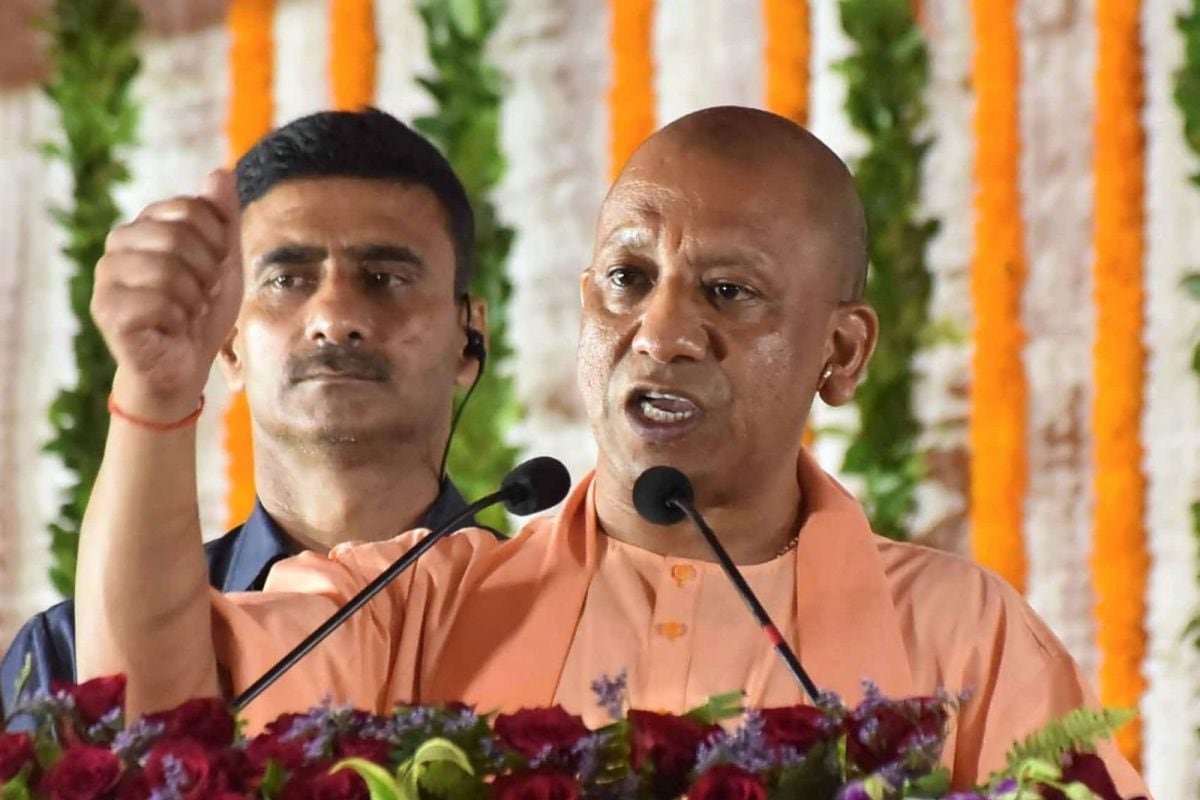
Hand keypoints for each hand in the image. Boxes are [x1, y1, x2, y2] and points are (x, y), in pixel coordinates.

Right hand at [92, 170, 243, 420]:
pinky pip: (157, 303)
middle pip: (179, 236)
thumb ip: (222, 218)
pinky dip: (176, 320)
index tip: (213, 270)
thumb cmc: (201, 312)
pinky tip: (168, 329)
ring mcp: (106, 276)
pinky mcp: (106, 309)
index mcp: (145, 226)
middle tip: (199, 296)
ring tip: (184, 313)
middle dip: (206, 273)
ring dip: (193, 300)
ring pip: (169, 270)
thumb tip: (222, 172)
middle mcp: (118, 244)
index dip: (218, 243)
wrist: (184, 365)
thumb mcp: (223, 261)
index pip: (192, 208)